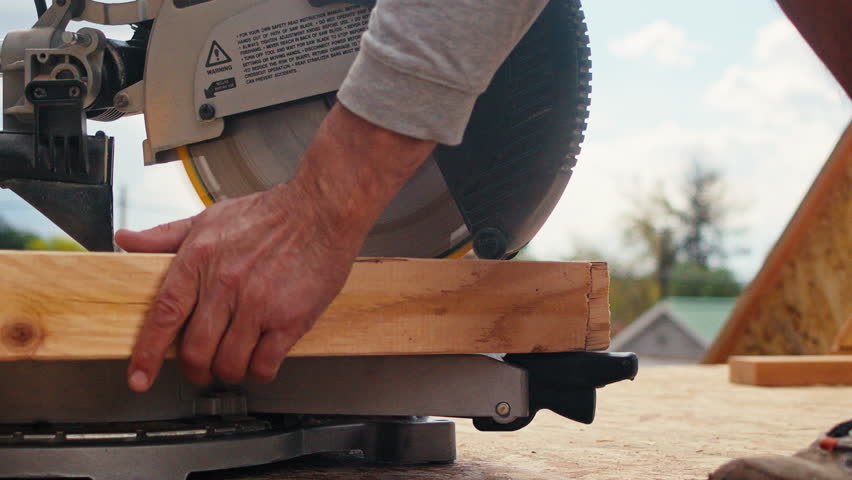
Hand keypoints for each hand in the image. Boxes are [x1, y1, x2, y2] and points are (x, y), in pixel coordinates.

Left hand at [119, 104, 435, 391]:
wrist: (321, 209)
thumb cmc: (270, 214)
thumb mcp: (210, 218)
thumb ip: (165, 235)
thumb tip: (126, 239)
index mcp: (199, 260)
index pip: (163, 316)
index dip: (147, 353)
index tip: (139, 377)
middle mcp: (225, 285)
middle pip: (196, 351)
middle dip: (196, 369)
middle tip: (202, 369)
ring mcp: (258, 304)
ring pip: (229, 363)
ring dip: (229, 371)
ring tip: (236, 362)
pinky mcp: (290, 319)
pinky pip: (265, 364)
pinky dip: (260, 371)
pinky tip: (262, 360)